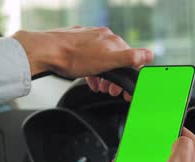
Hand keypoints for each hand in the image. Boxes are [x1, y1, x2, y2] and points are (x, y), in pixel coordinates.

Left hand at [13, 26, 151, 98]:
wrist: (46, 51)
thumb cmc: (73, 58)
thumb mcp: (107, 61)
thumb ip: (129, 58)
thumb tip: (149, 54)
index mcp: (111, 40)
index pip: (130, 57)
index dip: (129, 75)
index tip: (125, 89)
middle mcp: (101, 36)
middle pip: (115, 59)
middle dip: (115, 77)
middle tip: (111, 91)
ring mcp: (87, 38)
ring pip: (101, 59)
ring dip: (103, 75)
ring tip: (99, 87)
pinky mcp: (75, 42)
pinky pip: (88, 58)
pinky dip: (91, 70)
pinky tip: (88, 79)